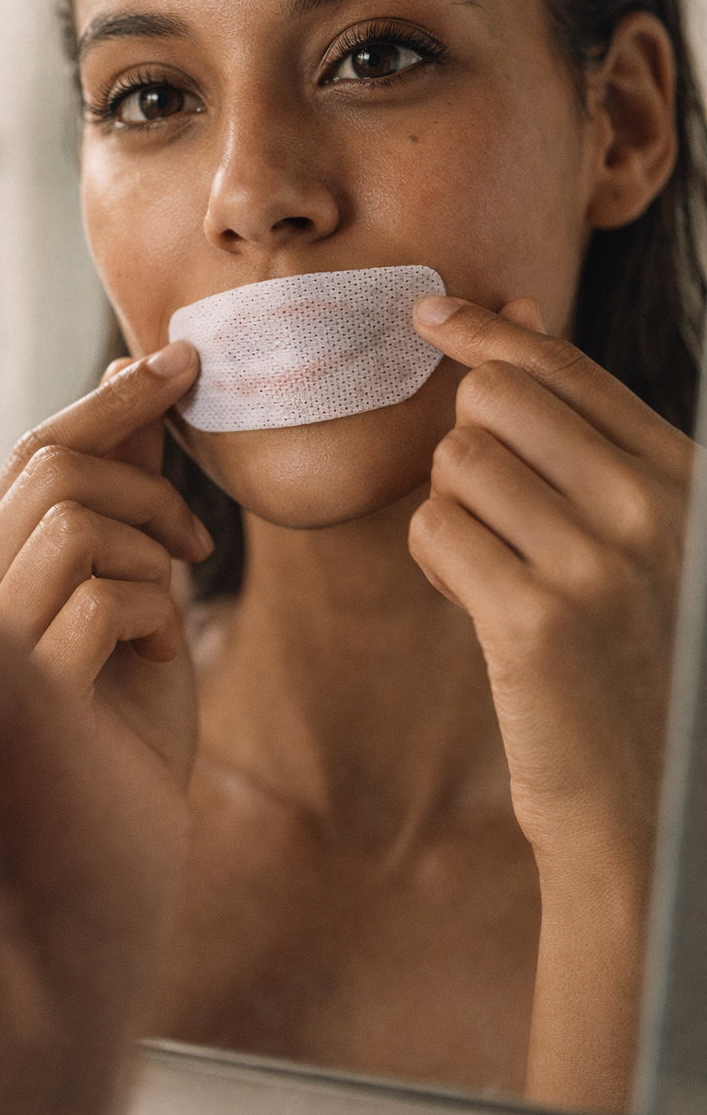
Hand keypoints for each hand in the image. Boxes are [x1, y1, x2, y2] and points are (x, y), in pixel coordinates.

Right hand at [0, 339, 206, 793]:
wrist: (128, 853)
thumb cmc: (128, 727)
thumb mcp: (132, 588)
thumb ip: (123, 494)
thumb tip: (134, 372)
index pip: (29, 450)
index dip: (111, 397)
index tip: (182, 359)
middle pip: (48, 465)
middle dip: (146, 481)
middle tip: (197, 540)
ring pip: (71, 520)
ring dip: (150, 551)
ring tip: (170, 608)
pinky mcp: (23, 695)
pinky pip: (102, 594)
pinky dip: (156, 612)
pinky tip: (157, 658)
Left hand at [409, 294, 695, 1111]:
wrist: (643, 803)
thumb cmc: (625, 650)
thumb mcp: (633, 527)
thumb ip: (580, 422)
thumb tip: (515, 310)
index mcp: (680, 474)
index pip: (560, 365)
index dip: (485, 330)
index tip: (433, 313)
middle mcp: (649, 507)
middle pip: (492, 398)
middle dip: (467, 442)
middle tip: (495, 510)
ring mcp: (596, 564)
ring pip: (455, 462)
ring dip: (451, 508)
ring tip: (493, 565)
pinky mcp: (535, 621)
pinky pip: (434, 527)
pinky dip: (437, 558)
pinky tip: (475, 599)